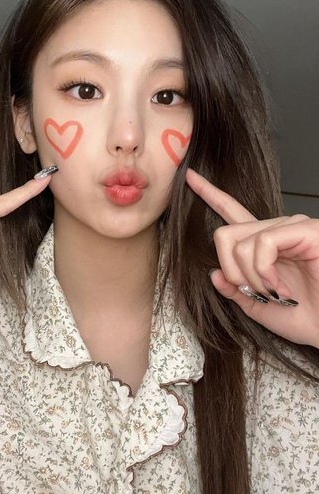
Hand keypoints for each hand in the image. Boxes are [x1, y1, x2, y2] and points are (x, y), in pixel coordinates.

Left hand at [186, 168, 318, 348]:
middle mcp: (276, 230)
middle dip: (232, 272)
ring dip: (251, 277)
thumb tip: (214, 273)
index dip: (210, 193)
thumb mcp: (258, 306)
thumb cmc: (306, 317)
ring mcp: (291, 227)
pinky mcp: (305, 230)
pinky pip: (263, 242)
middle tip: (256, 292)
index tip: (189, 176)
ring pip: (240, 242)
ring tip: (277, 293)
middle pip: (225, 234)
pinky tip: (281, 287)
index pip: (231, 211)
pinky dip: (264, 271)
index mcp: (263, 244)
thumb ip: (234, 290)